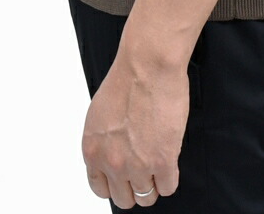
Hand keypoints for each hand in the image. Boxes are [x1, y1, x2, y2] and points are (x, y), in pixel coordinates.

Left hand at [81, 47, 189, 207]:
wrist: (147, 65)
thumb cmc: (127, 78)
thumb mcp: (101, 114)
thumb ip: (104, 140)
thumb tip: (114, 152)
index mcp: (93, 150)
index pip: (100, 188)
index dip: (115, 183)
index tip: (124, 177)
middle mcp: (112, 162)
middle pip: (124, 198)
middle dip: (134, 186)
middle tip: (145, 170)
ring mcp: (137, 165)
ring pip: (146, 196)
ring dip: (153, 182)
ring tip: (159, 163)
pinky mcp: (162, 161)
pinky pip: (167, 187)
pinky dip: (170, 178)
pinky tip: (170, 161)